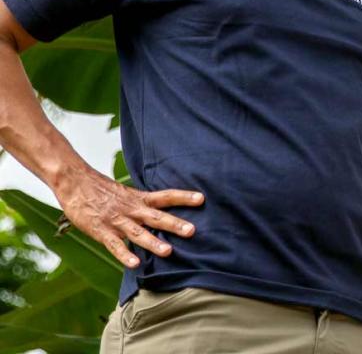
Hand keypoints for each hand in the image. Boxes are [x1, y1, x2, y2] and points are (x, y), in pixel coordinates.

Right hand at [52, 165, 201, 267]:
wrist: (75, 183)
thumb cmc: (101, 190)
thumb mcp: (128, 193)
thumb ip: (143, 203)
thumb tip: (162, 209)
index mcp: (139, 199)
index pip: (165, 196)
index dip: (183, 197)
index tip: (201, 199)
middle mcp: (131, 209)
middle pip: (156, 217)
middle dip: (174, 224)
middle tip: (192, 231)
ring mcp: (117, 221)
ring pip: (138, 233)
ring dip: (153, 242)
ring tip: (168, 251)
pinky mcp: (101, 231)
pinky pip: (114, 245)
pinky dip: (124, 254)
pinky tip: (134, 264)